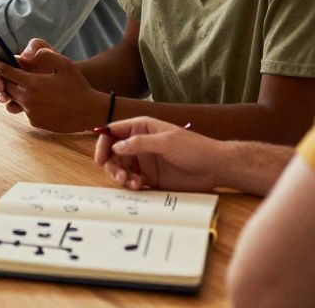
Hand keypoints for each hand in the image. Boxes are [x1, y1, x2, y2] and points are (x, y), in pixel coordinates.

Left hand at [0, 43, 106, 131]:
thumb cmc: (78, 86)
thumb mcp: (65, 64)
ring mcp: (30, 112)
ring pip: (14, 100)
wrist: (89, 111)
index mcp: (32, 83)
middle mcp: (27, 99)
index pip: (5, 71)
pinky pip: (25, 111)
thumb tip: (32, 53)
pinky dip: (27, 104)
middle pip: (5, 86)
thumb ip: (47, 54)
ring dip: (15, 92)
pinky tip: (39, 100)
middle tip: (6, 73)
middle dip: (3, 79)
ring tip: (24, 86)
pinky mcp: (35, 122)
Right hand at [94, 117, 224, 191]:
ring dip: (121, 176)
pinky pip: (132, 180)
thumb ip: (140, 143)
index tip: (99, 158)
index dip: (103, 143)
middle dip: (112, 164)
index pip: (114, 132)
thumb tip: (116, 147)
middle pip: (114, 153)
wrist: (215, 167)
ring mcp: (144, 160)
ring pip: (121, 168)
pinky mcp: (150, 177)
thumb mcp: (166, 142)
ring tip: (131, 183)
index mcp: (142, 128)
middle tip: (119, 176)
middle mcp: (140, 143)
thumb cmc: (194, 148)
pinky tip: (138, 186)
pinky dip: (130, 184)